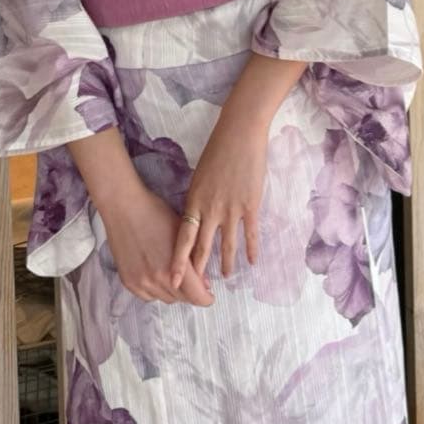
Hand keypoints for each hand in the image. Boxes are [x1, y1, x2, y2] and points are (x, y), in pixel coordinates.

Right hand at [99, 183, 214, 307]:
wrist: (123, 207)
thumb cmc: (155, 213)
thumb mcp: (182, 234)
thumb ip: (194, 259)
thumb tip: (204, 283)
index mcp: (175, 267)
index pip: (197, 297)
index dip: (206, 298)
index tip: (208, 295)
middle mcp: (157, 280)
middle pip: (182, 299)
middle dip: (190, 292)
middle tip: (192, 280)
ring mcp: (141, 282)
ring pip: (165, 298)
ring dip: (173, 291)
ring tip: (173, 274)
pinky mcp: (128, 281)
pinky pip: (148, 296)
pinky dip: (155, 290)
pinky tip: (157, 275)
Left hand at [170, 111, 268, 287]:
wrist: (239, 134)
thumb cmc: (217, 150)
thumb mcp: (200, 176)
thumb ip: (198, 199)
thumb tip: (197, 217)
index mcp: (194, 201)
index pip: (183, 238)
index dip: (177, 260)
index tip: (171, 278)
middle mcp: (210, 209)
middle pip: (202, 246)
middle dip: (198, 270)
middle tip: (195, 290)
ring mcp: (231, 209)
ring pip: (227, 244)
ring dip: (226, 262)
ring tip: (225, 276)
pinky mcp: (250, 205)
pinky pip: (250, 233)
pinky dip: (251, 249)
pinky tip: (252, 262)